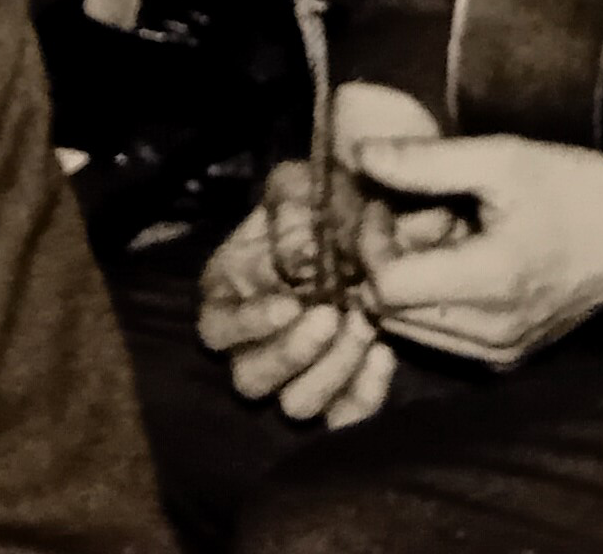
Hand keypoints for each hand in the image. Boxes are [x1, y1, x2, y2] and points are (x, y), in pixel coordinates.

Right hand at [193, 83, 452, 426]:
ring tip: (364, 326)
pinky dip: (364, 393)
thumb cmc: (319, 204)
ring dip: (331, 371)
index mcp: (228, 295)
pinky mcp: (339, 394)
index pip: (217, 330)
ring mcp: (295, 375)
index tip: (292, 303)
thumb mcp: (300, 186)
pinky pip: (344, 417)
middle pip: (250, 380)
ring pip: (296, 405)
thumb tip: (299, 264)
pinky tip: (385, 353)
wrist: (370, 224)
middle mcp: (252, 345)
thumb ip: (290, 213)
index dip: (249, 325)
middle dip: (293, 353)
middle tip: (335, 316)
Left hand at [352, 133, 602, 362]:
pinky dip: (435, 297)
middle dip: (388, 257)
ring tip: (446, 232)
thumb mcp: (501, 159)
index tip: (388, 201)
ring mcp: (501, 353)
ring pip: (409, 326)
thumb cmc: (579, 191)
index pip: (385, 286)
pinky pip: (440, 334)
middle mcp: (491, 335)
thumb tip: (359, 157)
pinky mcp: (507, 357)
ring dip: (409, 279)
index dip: (371, 240)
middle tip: (417, 211)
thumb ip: (424, 162)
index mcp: (490, 284)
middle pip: (389, 310)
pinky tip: (465, 258)